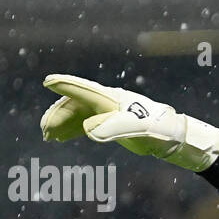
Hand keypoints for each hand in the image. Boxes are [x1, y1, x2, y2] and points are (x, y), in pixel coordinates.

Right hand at [39, 74, 218, 171]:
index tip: (48, 81)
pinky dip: (72, 129)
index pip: (84, 90)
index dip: (66, 86)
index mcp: (111, 99)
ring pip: (78, 113)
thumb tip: (88, 129)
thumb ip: (112, 128)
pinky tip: (62, 137)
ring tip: (49, 137)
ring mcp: (107, 111)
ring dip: (63, 123)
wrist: (172, 136)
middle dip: (59, 115)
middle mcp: (107, 101)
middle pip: (76, 103)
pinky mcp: (110, 122)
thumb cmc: (155, 130)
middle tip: (46, 131)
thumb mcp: (136, 130)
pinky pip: (84, 122)